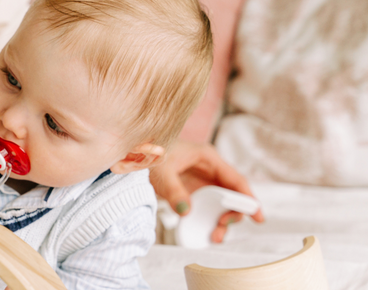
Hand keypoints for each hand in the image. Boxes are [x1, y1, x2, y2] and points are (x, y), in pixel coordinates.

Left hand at [149, 141, 264, 242]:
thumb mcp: (160, 172)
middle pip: (231, 195)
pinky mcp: (192, 192)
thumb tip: (186, 211)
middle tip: (221, 229)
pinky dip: (208, 220)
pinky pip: (207, 208)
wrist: (133, 155)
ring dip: (220, 221)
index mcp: (207, 158)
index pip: (236, 180)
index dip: (249, 198)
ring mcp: (201, 182)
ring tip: (213, 236)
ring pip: (220, 204)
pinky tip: (204, 232)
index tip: (258, 217)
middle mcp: (209, 170)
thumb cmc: (149, 155)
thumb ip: (173, 191)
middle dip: (231, 215)